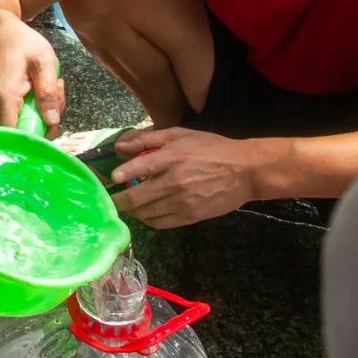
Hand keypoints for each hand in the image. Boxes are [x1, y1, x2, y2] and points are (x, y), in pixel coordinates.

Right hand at [0, 12, 65, 131]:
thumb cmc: (21, 42)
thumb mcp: (43, 61)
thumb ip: (48, 91)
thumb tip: (52, 121)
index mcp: (7, 98)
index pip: (18, 136)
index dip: (38, 138)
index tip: (54, 120)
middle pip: (27, 130)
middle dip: (49, 117)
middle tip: (58, 90)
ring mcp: (0, 108)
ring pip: (29, 122)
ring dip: (47, 108)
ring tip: (53, 82)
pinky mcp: (5, 105)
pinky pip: (26, 114)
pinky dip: (39, 104)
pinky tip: (43, 85)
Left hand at [108, 126, 256, 227]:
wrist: (245, 171)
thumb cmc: (211, 148)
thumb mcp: (180, 135)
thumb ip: (149, 139)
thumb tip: (121, 147)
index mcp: (172, 157)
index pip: (139, 167)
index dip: (121, 174)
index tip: (113, 177)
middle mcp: (174, 182)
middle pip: (137, 198)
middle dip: (119, 200)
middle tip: (112, 199)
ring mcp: (182, 202)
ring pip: (146, 213)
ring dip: (133, 211)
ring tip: (129, 205)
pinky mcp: (190, 217)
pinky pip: (160, 223)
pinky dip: (148, 219)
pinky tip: (146, 212)